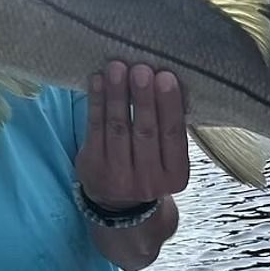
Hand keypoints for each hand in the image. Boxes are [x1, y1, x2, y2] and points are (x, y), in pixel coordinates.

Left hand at [76, 61, 189, 209]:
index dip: (169, 105)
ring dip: (116, 95)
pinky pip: (94, 128)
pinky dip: (96, 102)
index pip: (174, 135)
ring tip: (117, 68)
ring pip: (118, 128)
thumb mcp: (168, 156)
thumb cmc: (149, 163)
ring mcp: (119, 177)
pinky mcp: (93, 167)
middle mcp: (149, 180)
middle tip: (140, 69)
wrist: (119, 202)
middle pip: (145, 132)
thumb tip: (167, 78)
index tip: (166, 77)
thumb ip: (169, 125)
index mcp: (176, 175)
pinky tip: (97, 81)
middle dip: (142, 98)